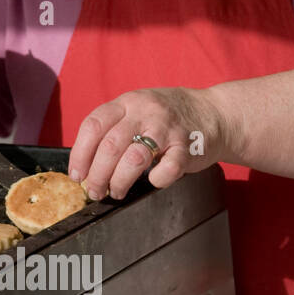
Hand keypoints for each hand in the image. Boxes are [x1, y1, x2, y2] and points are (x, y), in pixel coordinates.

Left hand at [67, 87, 227, 199]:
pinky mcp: (187, 147)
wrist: (216, 113)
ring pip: (133, 159)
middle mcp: (145, 111)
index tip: (77, 175)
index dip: (80, 154)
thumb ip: (114, 129)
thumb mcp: (138, 110)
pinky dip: (156, 180)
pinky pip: (166, 169)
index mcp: (128, 103)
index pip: (93, 126)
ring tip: (117, 191)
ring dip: (119, 182)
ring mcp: (167, 128)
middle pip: (110, 146)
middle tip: (95, 191)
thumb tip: (86, 166)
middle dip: (97, 175)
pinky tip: (153, 181)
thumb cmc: (170, 118)